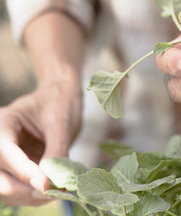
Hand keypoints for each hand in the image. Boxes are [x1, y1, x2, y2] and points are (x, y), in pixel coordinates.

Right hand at [0, 80, 81, 205]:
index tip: (45, 185)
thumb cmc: (59, 104)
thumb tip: (53, 182)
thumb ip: (56, 150)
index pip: (5, 152)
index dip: (23, 171)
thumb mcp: (60, 124)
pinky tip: (52, 193)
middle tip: (52, 193)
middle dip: (24, 189)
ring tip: (56, 193)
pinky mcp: (12, 168)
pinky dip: (31, 195)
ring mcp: (3, 156)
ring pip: (3, 187)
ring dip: (28, 196)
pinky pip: (14, 189)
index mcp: (3, 122)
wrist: (60, 98)